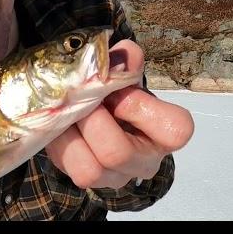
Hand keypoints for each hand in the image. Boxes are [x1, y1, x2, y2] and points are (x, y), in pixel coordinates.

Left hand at [45, 39, 193, 188]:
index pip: (174, 130)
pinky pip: (66, 167)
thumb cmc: (116, 92)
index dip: (137, 107)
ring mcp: (115, 177)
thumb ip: (126, 61)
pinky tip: (60, 123)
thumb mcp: (123, 73)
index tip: (116, 91)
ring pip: (89, 170)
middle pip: (117, 152)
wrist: (92, 107)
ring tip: (68, 111)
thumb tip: (126, 53)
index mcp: (165, 134)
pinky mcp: (86, 180)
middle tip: (80, 98)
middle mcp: (144, 162)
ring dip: (71, 133)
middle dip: (92, 119)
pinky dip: (58, 141)